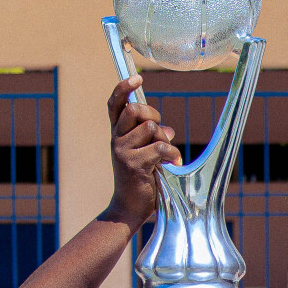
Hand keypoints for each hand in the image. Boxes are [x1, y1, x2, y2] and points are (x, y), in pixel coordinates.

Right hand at [104, 74, 181, 228]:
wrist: (128, 208)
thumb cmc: (139, 181)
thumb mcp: (143, 155)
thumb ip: (152, 139)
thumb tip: (169, 130)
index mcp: (117, 134)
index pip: (114, 104)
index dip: (123, 89)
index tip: (137, 79)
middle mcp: (116, 139)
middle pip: (136, 110)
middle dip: (154, 115)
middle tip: (162, 133)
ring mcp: (123, 151)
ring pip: (151, 128)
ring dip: (165, 140)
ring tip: (166, 157)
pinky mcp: (134, 164)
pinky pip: (160, 147)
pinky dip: (172, 154)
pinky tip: (173, 164)